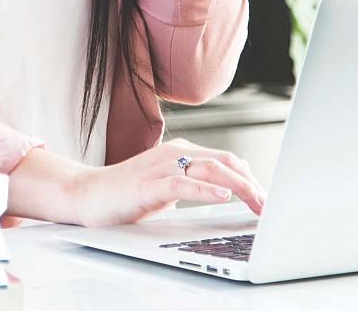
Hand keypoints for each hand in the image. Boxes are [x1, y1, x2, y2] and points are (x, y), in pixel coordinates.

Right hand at [70, 138, 265, 226]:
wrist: (87, 195)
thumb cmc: (127, 193)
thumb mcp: (168, 185)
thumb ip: (194, 181)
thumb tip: (228, 187)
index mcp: (181, 152)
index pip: (226, 160)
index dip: (251, 178)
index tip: (267, 198)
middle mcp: (174, 154)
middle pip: (224, 162)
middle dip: (252, 184)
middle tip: (269, 205)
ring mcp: (160, 167)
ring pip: (209, 169)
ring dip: (239, 187)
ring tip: (257, 202)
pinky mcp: (147, 184)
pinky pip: (182, 183)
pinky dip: (205, 189)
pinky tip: (222, 195)